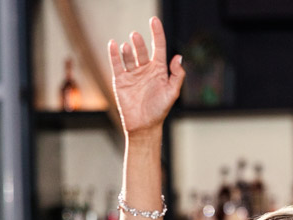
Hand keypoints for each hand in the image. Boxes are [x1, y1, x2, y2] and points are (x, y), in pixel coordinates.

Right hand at [107, 17, 183, 137]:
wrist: (143, 126)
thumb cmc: (159, 110)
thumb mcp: (172, 93)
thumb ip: (177, 76)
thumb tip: (179, 57)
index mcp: (159, 70)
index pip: (158, 47)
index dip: (157, 33)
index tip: (154, 20)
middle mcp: (145, 69)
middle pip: (142, 50)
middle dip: (139, 42)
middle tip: (136, 36)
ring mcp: (132, 74)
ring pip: (129, 56)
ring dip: (128, 50)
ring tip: (127, 47)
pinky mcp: (120, 79)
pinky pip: (116, 63)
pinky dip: (114, 53)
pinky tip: (113, 45)